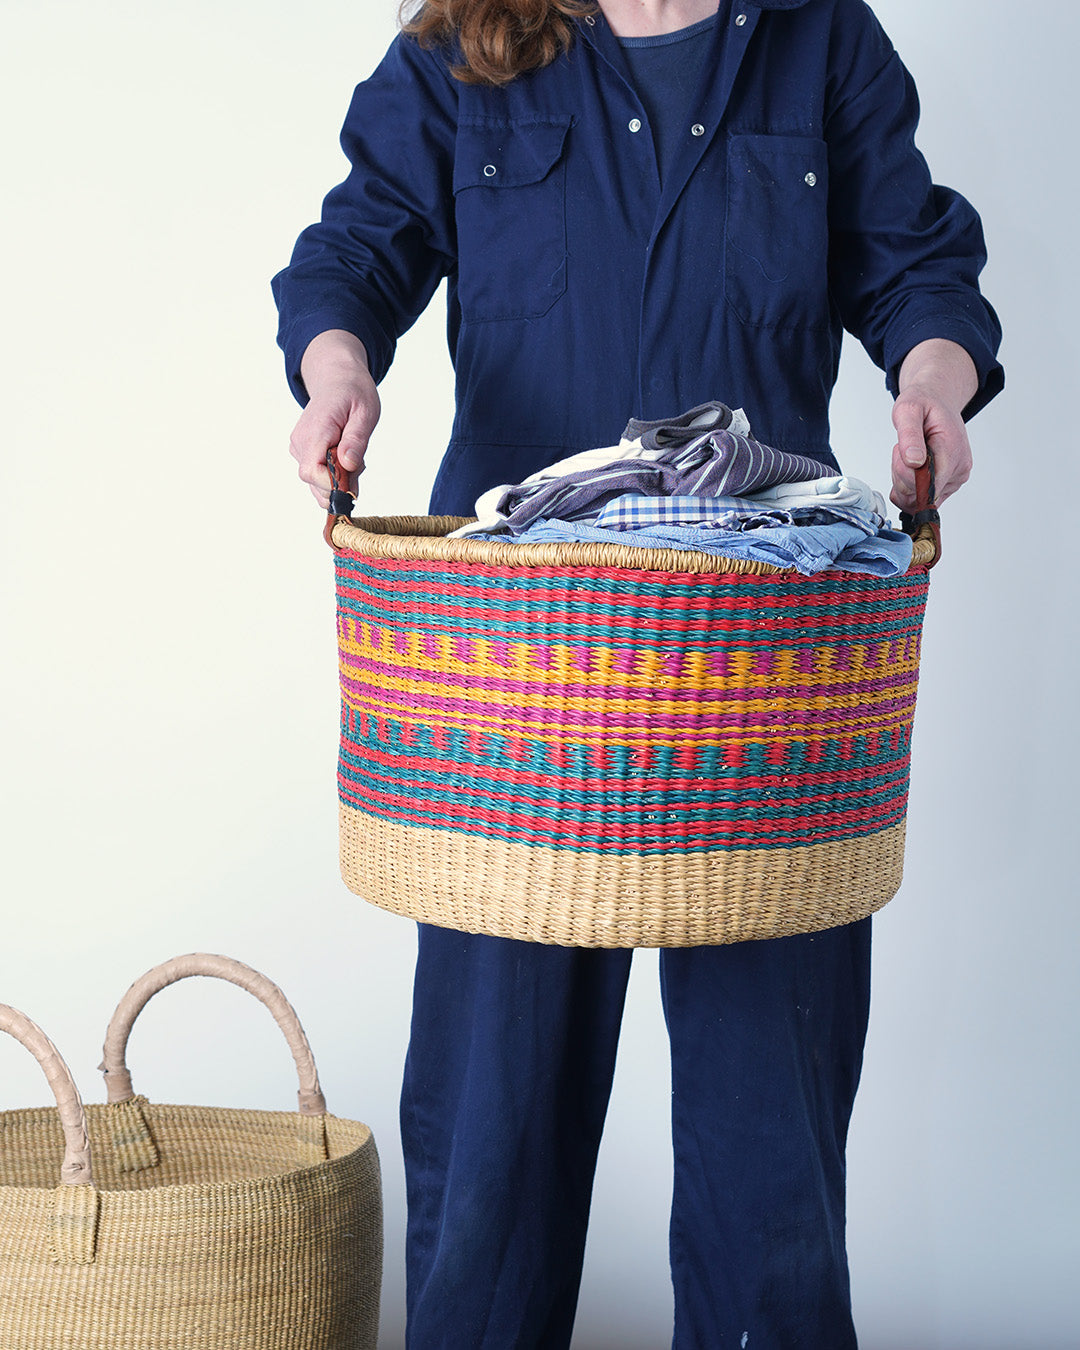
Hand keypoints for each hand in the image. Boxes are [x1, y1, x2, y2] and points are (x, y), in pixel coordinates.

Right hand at [289, 330, 380, 507]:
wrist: (337, 378)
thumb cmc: (352, 392)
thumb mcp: (365, 413)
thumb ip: (356, 440)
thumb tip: (348, 464)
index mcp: (315, 431)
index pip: (312, 472)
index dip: (334, 483)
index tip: (354, 473)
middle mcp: (300, 443)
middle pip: (315, 483)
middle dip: (341, 482)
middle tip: (358, 459)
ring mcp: (299, 449)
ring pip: (318, 483)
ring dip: (340, 479)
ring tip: (352, 453)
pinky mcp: (303, 453)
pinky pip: (318, 476)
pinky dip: (335, 474)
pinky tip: (344, 455)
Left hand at [890, 339, 977, 511]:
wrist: (937, 401)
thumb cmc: (924, 405)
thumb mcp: (908, 410)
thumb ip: (909, 436)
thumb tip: (913, 462)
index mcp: (953, 450)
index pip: (926, 484)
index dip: (905, 473)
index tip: (902, 450)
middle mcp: (959, 469)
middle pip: (919, 495)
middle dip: (901, 475)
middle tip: (904, 449)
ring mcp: (955, 480)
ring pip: (917, 499)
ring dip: (903, 480)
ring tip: (910, 453)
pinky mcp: (948, 486)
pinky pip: (919, 499)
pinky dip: (908, 486)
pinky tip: (912, 466)